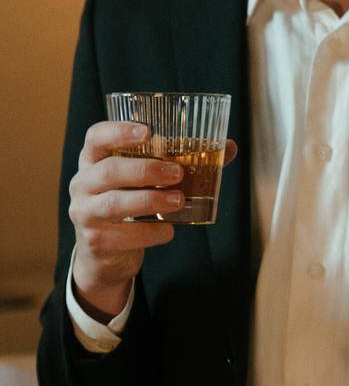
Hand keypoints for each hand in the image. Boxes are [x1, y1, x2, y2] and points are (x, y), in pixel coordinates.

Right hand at [69, 121, 238, 320]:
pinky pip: (123, 235)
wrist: (107, 254)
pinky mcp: (95, 241)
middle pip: (109, 170)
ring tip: (178, 201)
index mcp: (94, 160)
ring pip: (115, 203)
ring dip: (151, 200)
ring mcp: (85, 212)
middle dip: (146, 170)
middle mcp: (82, 183)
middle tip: (177, 173)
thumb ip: (183, 162)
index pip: (96, 137)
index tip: (147, 132)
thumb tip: (228, 146)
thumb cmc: (132, 203)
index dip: (118, 131)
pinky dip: (150, 232)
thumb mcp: (148, 180)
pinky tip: (168, 229)